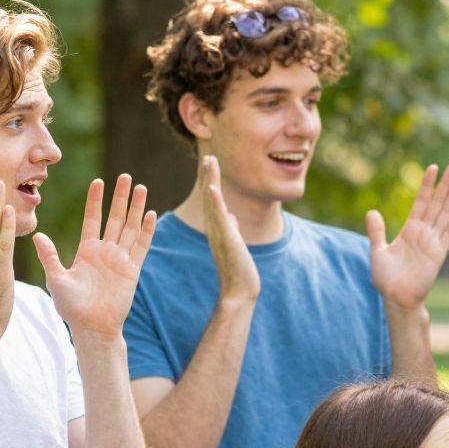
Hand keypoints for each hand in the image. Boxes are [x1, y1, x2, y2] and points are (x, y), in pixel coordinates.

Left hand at [38, 174, 155, 339]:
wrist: (92, 327)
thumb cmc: (71, 307)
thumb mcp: (56, 279)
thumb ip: (49, 256)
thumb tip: (38, 235)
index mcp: (86, 250)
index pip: (92, 218)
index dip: (96, 200)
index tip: (99, 182)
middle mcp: (105, 251)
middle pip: (115, 217)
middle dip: (120, 197)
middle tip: (126, 176)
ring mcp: (121, 259)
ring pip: (131, 227)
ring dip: (136, 208)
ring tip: (142, 188)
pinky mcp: (133, 269)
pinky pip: (142, 246)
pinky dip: (147, 231)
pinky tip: (151, 214)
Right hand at [199, 155, 258, 305]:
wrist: (239, 290)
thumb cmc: (238, 269)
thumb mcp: (236, 243)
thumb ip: (232, 228)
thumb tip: (232, 216)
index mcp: (217, 228)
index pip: (213, 200)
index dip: (211, 181)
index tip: (212, 164)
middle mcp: (214, 228)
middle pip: (210, 197)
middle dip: (209, 176)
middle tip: (208, 157)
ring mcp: (219, 233)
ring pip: (213, 202)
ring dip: (211, 182)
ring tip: (209, 163)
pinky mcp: (227, 239)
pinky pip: (219, 217)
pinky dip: (215, 202)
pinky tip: (212, 188)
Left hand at [369, 163, 448, 310]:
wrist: (397, 298)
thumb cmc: (386, 279)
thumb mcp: (378, 251)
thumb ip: (376, 232)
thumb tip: (371, 211)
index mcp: (409, 230)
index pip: (421, 202)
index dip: (427, 186)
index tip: (432, 168)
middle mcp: (424, 233)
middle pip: (437, 203)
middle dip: (445, 185)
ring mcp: (433, 242)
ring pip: (445, 213)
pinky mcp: (439, 253)